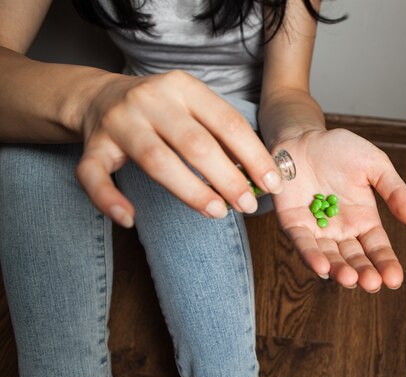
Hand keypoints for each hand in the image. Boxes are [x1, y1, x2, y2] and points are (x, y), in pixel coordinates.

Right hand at [75, 70, 283, 226]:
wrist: (100, 96)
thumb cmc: (162, 110)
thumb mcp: (194, 108)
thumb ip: (221, 134)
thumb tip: (260, 175)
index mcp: (183, 87)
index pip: (227, 122)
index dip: (254, 155)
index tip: (272, 184)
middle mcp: (151, 100)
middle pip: (195, 143)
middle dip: (227, 178)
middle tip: (247, 205)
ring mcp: (119, 122)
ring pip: (155, 160)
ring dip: (190, 191)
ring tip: (216, 212)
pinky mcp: (92, 145)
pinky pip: (94, 176)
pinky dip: (109, 200)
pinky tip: (129, 219)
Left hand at [271, 128, 405, 291]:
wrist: (304, 137)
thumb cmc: (340, 149)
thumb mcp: (376, 166)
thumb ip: (395, 192)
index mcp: (364, 220)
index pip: (378, 248)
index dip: (386, 264)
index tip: (395, 280)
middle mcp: (341, 230)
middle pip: (355, 258)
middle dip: (364, 273)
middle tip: (372, 284)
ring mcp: (317, 229)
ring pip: (330, 256)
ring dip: (339, 270)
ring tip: (351, 279)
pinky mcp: (294, 223)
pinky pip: (303, 243)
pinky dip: (311, 256)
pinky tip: (322, 268)